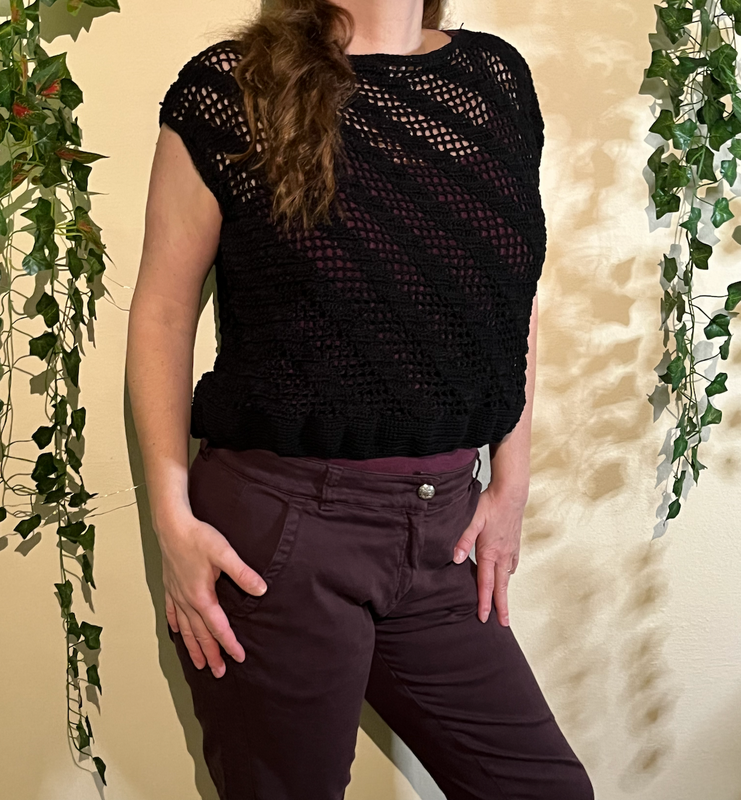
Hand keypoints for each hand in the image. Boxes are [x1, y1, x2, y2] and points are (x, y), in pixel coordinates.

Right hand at [156, 508, 267, 678]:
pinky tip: (177, 632)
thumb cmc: (197, 537)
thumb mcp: (225, 553)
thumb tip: (261, 589)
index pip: (218, 627)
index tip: (238, 657)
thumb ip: (243, 573)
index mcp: (202, 596)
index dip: (229, 644)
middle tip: (219, 672)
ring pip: (185, 629)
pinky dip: (176, 626)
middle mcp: (187, 600)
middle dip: (211, 654)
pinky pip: (172, 613)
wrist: (171, 525)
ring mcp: (176, 594)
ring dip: (193, 647)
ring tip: (199, 664)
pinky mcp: (170, 586)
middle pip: (200, 634)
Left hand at [452, 484, 526, 625]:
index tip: (485, 617)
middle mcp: (503, 555)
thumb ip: (462, 540)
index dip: (485, 602)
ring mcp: (511, 550)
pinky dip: (508, 575)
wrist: (511, 493)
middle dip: (501, 607)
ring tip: (503, 605)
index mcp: (490, 552)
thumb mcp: (472, 520)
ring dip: (504, 592)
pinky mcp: (515, 544)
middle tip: (503, 624)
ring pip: (507, 577)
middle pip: (501, 587)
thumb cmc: (490, 504)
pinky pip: (512, 565)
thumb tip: (455, 559)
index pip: (486, 583)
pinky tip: (506, 576)